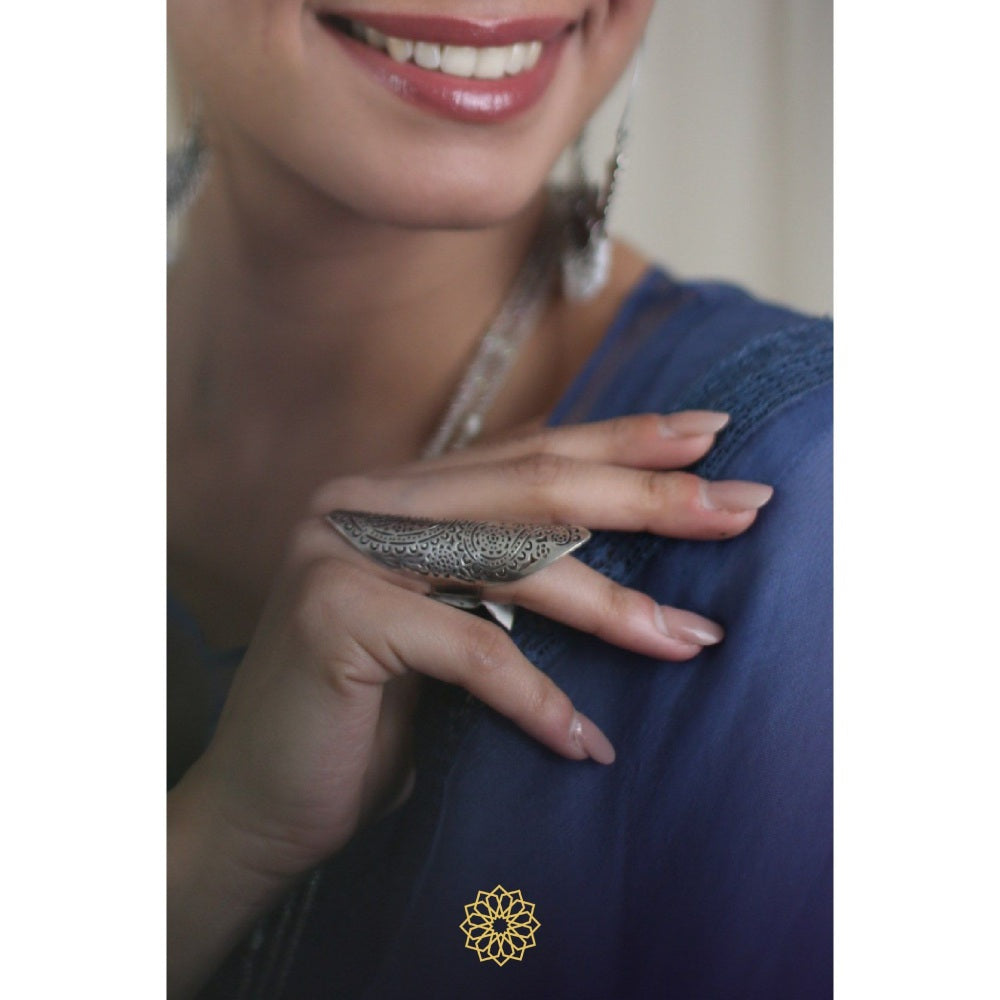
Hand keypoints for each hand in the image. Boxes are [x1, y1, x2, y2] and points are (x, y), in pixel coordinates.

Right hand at [169, 411, 771, 990]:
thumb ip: (498, 571)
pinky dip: (538, 700)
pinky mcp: (335, 615)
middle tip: (740, 507)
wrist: (262, 803)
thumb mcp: (445, 625)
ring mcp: (345, 551)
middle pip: (534, 488)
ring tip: (690, 640)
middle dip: (646, 498)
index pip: (528, 453)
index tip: (709, 437)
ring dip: (615, 605)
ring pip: (512, 561)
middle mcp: (368, 503)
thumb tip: (611, 548)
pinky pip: (472, 651)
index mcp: (397, 494)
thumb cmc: (368, 719)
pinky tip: (587, 746)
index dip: (621, 440)